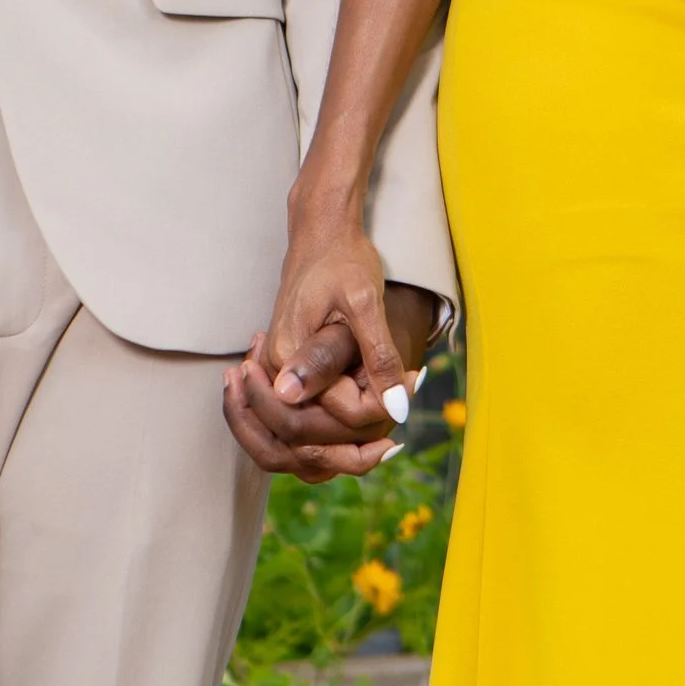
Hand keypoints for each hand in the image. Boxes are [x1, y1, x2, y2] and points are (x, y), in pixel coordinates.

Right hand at [223, 233, 439, 481]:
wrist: (321, 236)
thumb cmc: (344, 262)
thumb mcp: (366, 301)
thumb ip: (378, 356)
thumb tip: (395, 410)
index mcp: (287, 358)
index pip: (332, 415)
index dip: (376, 408)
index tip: (412, 380)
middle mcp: (272, 374)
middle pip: (304, 440)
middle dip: (354, 441)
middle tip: (397, 423)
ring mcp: (274, 377)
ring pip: (292, 442)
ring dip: (336, 449)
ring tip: (382, 434)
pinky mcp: (283, 376)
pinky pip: (295, 426)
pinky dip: (324, 438)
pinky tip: (362, 427)